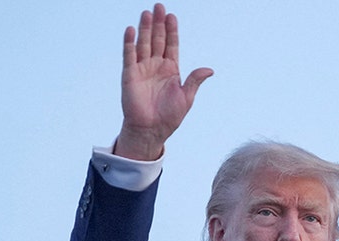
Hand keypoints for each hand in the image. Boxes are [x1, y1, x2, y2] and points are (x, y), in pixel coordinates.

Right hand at [114, 3, 212, 159]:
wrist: (151, 130)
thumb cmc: (169, 116)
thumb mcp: (187, 97)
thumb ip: (195, 80)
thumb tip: (210, 69)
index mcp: (171, 70)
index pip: (172, 45)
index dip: (172, 30)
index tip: (172, 16)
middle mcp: (156, 66)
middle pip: (158, 40)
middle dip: (158, 23)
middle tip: (159, 6)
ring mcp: (142, 69)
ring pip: (144, 44)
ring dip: (145, 29)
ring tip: (147, 13)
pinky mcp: (130, 75)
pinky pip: (129, 56)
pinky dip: (130, 43)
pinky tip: (131, 30)